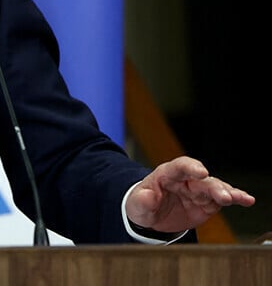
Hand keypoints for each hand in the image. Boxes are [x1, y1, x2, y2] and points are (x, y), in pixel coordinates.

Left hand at [126, 156, 254, 233]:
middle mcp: (185, 180)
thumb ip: (142, 200)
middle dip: (214, 187)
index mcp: (166, 174)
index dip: (191, 167)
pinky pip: (223, 199)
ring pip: (216, 188)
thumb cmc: (141, 205)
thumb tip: (147, 196)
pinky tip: (246, 200)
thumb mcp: (136, 205)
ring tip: (241, 198)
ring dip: (229, 192)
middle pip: (202, 180)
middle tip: (224, 196)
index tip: (202, 172)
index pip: (179, 167)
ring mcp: (197, 190)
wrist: (151, 216)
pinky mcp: (207, 202)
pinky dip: (235, 198)